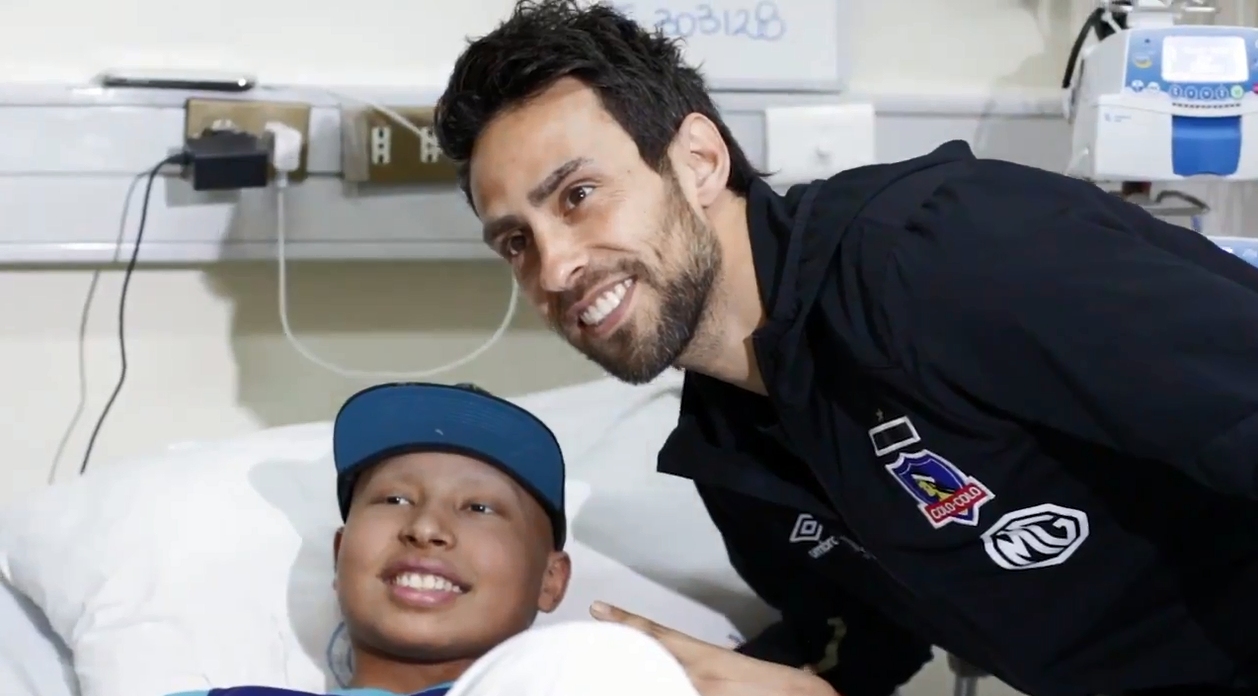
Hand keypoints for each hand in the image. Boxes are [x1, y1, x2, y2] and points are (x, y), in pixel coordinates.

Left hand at [590, 601, 835, 695]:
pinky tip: (646, 684)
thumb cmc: (791, 689)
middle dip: (619, 654)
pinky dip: (656, 686)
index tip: (598, 609)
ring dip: (636, 678)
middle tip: (588, 647)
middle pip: (647, 661)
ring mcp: (698, 695)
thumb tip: (707, 669)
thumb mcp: (750, 671)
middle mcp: (696, 678)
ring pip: (655, 682)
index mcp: (708, 660)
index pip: (660, 636)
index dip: (627, 622)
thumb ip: (723, 668)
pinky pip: (669, 694)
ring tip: (604, 673)